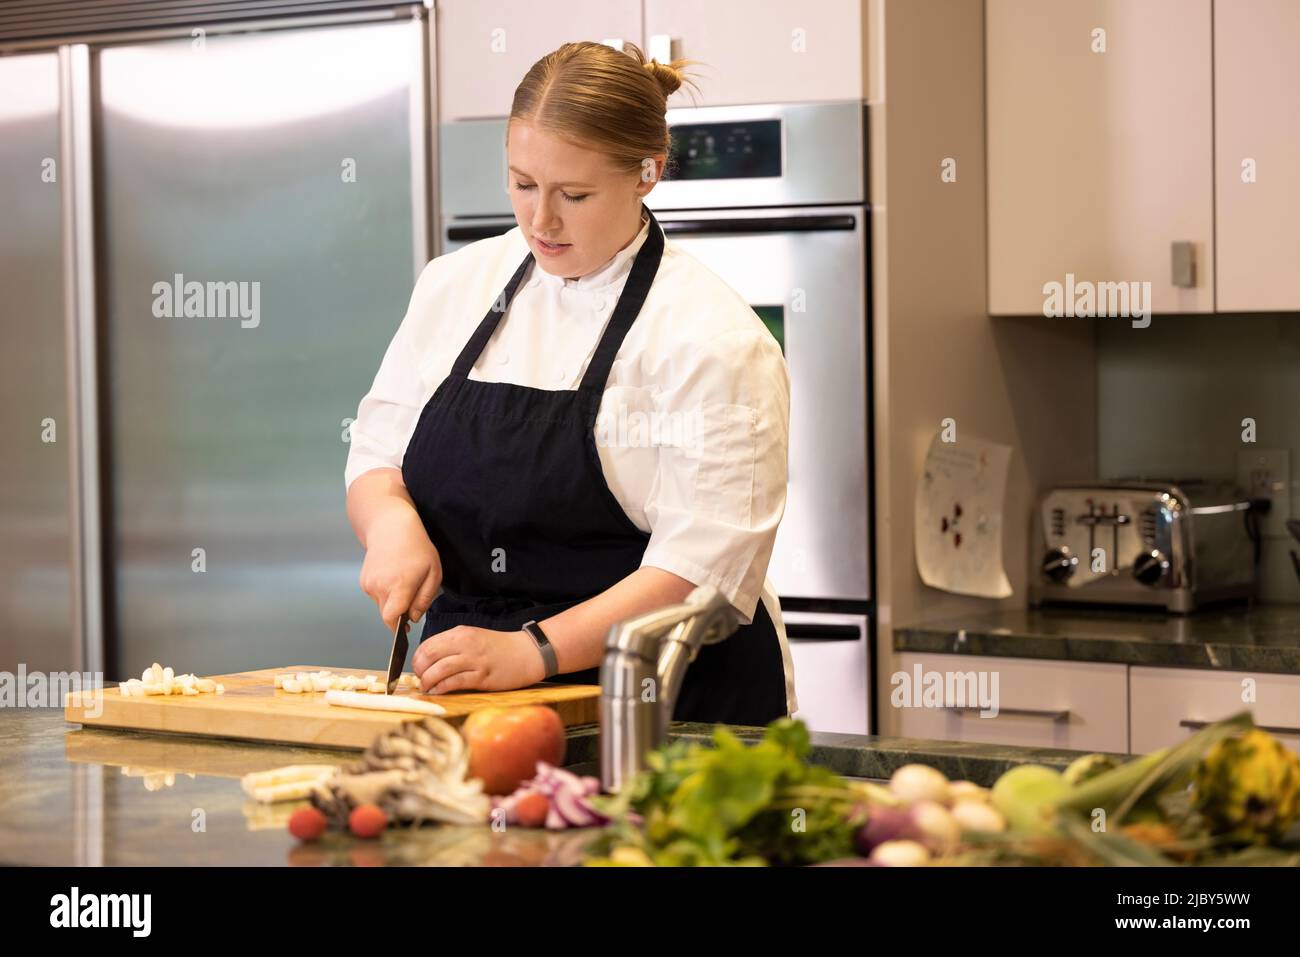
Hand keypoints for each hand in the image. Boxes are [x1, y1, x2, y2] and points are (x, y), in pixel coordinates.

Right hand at [359, 505, 442, 632]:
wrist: (390, 527)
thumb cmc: (417, 548)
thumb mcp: (433, 572)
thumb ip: (424, 600)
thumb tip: (413, 618)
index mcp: (399, 585)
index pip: (391, 619)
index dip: (398, 627)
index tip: (407, 628)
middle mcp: (380, 586)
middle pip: (387, 615)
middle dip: (399, 613)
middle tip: (412, 597)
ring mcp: (369, 584)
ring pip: (382, 606)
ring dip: (393, 601)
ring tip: (403, 581)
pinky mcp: (364, 581)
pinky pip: (376, 596)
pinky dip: (385, 593)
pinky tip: (393, 577)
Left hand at [412, 626, 544, 693]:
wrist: (528, 653)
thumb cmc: (500, 648)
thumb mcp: (474, 638)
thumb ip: (453, 646)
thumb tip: (429, 661)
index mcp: (460, 633)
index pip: (427, 644)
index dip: (417, 659)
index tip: (418, 669)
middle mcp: (465, 643)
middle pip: (428, 656)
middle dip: (419, 670)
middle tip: (421, 679)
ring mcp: (474, 660)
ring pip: (439, 670)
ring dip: (428, 681)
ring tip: (428, 687)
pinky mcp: (482, 676)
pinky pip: (454, 682)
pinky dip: (441, 688)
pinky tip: (439, 691)